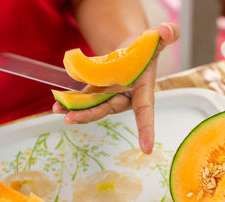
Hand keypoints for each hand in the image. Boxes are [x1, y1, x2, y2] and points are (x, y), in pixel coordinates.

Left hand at [53, 23, 179, 153]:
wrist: (131, 52)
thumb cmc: (146, 50)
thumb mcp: (156, 40)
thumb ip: (166, 35)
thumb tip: (167, 30)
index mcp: (142, 89)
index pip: (146, 111)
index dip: (147, 129)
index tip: (147, 148)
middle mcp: (125, 97)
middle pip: (109, 108)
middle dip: (91, 114)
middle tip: (72, 118)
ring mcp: (109, 95)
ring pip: (94, 106)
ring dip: (77, 110)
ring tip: (58, 110)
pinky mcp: (97, 91)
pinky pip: (84, 98)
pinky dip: (71, 101)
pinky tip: (57, 104)